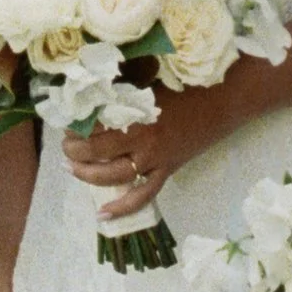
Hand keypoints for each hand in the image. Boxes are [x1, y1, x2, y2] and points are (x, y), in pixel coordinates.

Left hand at [63, 87, 236, 222]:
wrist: (227, 97)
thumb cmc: (189, 81)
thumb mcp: (151, 78)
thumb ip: (123, 87)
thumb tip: (94, 87)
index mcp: (135, 112)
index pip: (92, 124)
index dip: (74, 125)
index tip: (65, 122)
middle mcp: (142, 139)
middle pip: (96, 151)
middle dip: (74, 150)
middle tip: (65, 146)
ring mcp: (155, 159)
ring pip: (112, 176)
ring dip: (87, 174)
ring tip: (71, 168)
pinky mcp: (168, 170)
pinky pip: (142, 196)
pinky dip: (121, 208)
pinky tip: (101, 214)